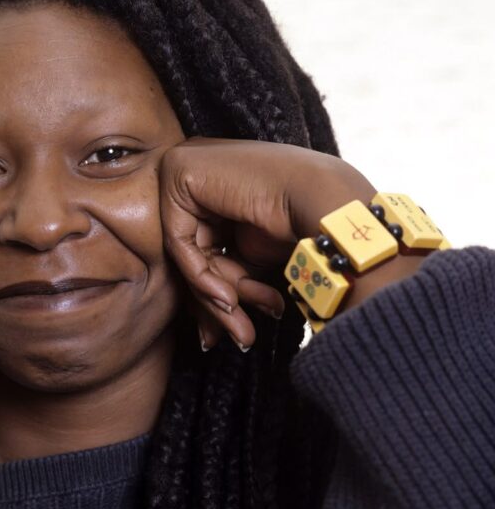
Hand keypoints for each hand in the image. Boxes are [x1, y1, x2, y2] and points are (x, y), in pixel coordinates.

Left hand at [158, 136, 380, 349]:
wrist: (330, 206)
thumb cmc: (304, 229)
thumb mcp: (253, 262)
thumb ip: (225, 282)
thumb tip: (206, 336)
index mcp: (218, 188)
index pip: (206, 250)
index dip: (222, 296)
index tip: (239, 335)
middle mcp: (199, 177)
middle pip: (196, 254)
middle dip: (220, 303)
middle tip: (242, 338)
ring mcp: (186, 170)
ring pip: (187, 254)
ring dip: (216, 298)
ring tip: (243, 329)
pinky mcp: (178, 173)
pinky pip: (178, 241)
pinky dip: (201, 276)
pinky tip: (229, 298)